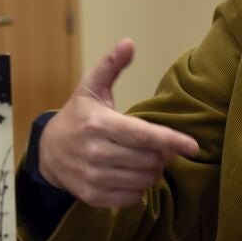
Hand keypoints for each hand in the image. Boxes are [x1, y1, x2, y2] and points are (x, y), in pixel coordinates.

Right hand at [38, 38, 199, 207]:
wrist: (47, 152)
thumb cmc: (77, 116)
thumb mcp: (90, 87)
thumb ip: (111, 65)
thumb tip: (129, 42)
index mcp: (99, 124)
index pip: (143, 135)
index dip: (171, 141)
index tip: (194, 147)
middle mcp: (95, 152)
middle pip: (149, 160)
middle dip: (162, 154)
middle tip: (156, 146)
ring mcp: (93, 177)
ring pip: (143, 180)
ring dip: (153, 170)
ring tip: (144, 159)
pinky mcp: (92, 196)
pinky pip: (132, 197)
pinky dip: (139, 188)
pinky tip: (131, 174)